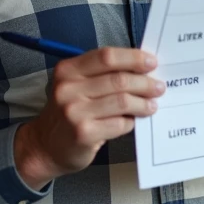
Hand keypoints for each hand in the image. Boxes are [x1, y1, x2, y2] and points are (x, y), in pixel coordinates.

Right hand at [14, 47, 164, 189]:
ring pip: (122, 101)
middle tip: (158, 87)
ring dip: (143, 103)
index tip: (151, 62)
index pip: (107, 56)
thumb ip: (103, 75)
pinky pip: (119, 124)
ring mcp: (75, 111)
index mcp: (68, 70)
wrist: (45, 147)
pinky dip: (131, 122)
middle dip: (144, 82)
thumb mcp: (76, 86)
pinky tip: (133, 121)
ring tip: (152, 104)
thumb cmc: (70, 112)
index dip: (133, 58)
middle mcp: (68, 88)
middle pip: (118, 79)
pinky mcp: (84, 133)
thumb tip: (142, 69)